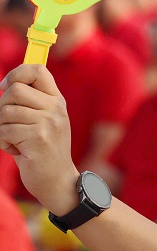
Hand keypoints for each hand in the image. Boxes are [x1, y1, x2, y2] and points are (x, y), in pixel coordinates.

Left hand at [0, 65, 78, 212]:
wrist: (57, 180)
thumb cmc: (43, 150)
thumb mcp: (43, 121)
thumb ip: (30, 102)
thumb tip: (5, 85)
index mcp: (56, 100)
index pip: (37, 70)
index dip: (17, 74)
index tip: (7, 88)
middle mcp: (55, 108)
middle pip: (14, 90)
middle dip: (2, 107)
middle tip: (9, 123)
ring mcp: (49, 123)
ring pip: (6, 111)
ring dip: (1, 127)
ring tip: (14, 140)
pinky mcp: (39, 138)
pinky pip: (4, 131)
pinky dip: (3, 142)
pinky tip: (16, 150)